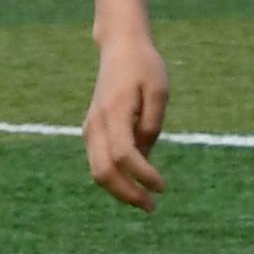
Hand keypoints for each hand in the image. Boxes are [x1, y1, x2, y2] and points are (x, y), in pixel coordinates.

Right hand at [84, 33, 171, 210]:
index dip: (142, 175)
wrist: (120, 47)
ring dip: (119, 190)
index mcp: (115, 112)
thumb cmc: (144, 67)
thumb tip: (145, 157)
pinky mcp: (92, 130)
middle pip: (104, 171)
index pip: (124, 155)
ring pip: (97, 171)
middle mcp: (97, 123)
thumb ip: (152, 124)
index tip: (162, 186)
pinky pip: (98, 162)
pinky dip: (114, 178)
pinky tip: (134, 183)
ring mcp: (91, 128)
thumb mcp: (159, 90)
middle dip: (127, 194)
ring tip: (144, 199)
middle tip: (151, 205)